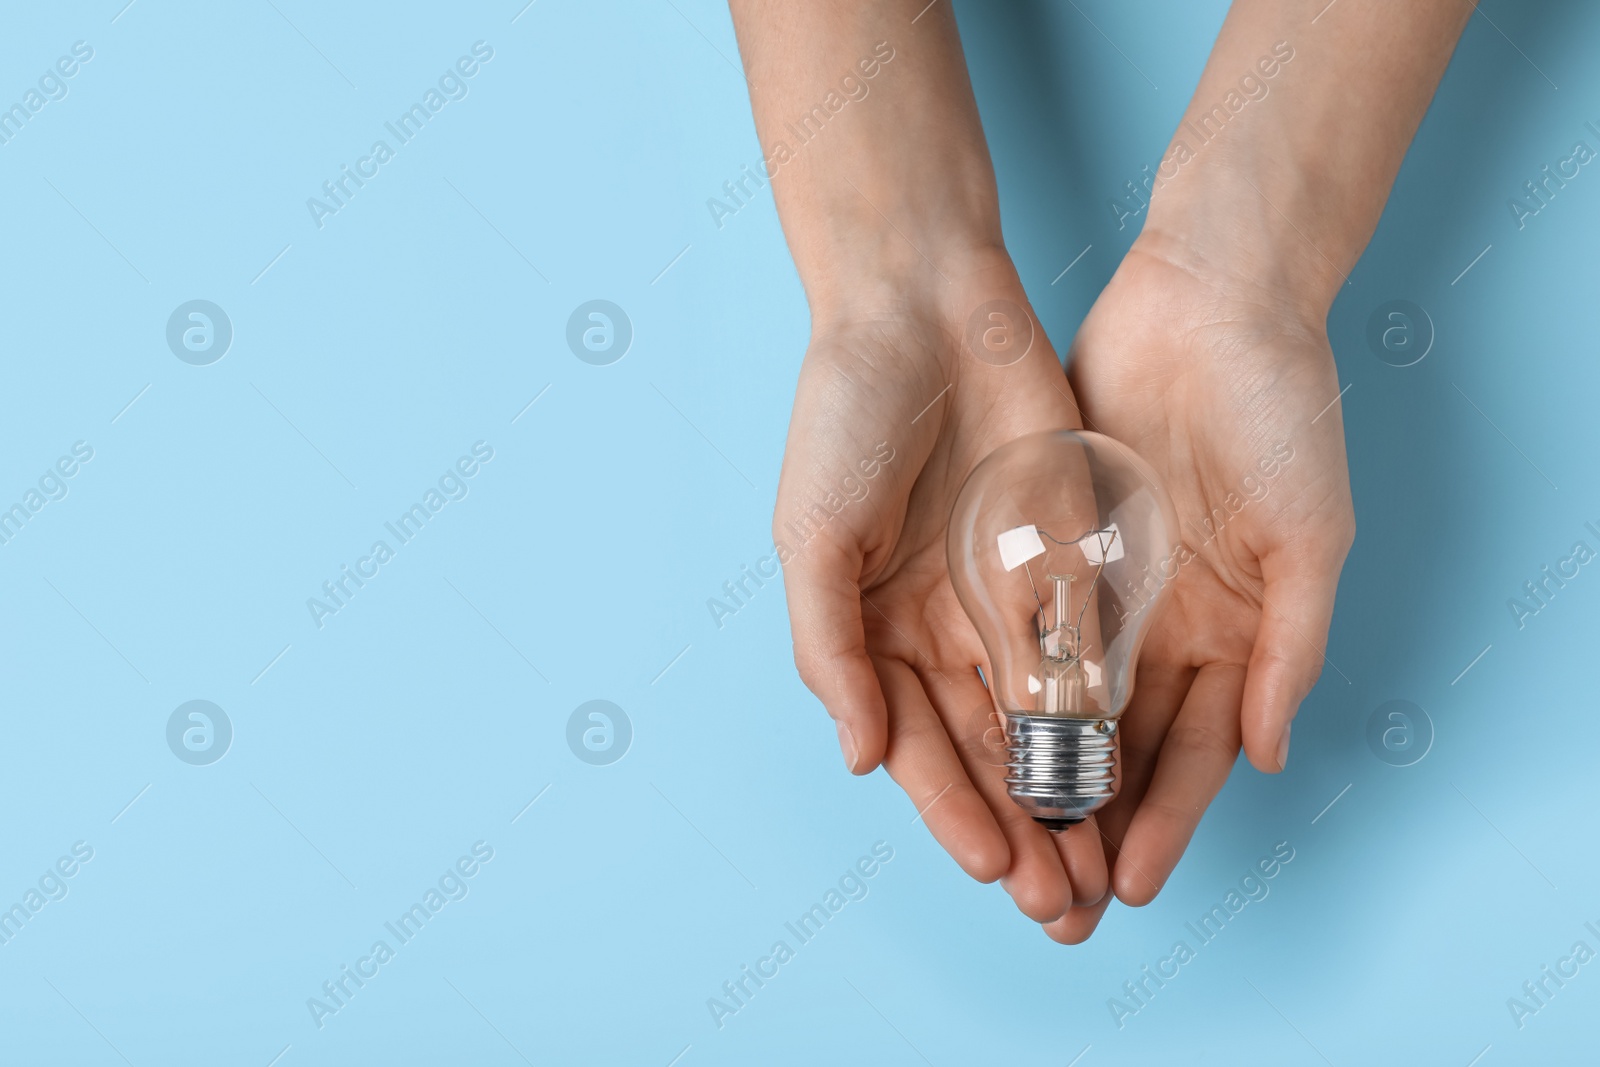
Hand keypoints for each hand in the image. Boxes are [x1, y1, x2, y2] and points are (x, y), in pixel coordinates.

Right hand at [774, 250, 1114, 925]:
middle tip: (1061, 906)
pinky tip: (1137, 771)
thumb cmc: (844, 416)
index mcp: (871, 630)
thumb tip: (859, 759)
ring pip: (1048, 721)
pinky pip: (1093, 649)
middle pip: (987, 752)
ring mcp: (1005, 597)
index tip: (998, 868)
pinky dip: (1112, 715)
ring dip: (1072, 796)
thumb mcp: (810, 536)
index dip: (955, 811)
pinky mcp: (1068, 557)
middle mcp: (940, 628)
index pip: (917, 746)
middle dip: (1023, 829)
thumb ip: (829, 651)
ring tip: (1101, 868)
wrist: (923, 306)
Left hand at [1046, 236, 1354, 941]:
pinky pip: (1017, 627)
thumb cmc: (1282, 411)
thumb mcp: (1307, 534)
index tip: (1134, 883)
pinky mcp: (1047, 540)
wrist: (1210, 301)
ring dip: (1034, 773)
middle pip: (1118, 744)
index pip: (1194, 748)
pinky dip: (998, 685)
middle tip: (1056, 895)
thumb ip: (1290, 646)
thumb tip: (1269, 757)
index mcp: (1234, 628)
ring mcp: (1102, 584)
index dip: (1166, 817)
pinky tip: (972, 739)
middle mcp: (1161, 621)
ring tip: (1006, 841)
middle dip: (1089, 820)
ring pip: (1058, 701)